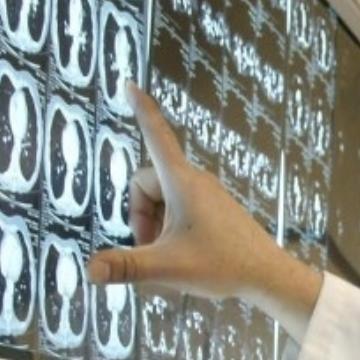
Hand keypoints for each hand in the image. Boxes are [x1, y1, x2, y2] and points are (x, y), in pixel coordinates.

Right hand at [87, 83, 321, 339]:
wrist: (268, 276)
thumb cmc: (223, 266)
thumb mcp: (166, 267)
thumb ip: (126, 267)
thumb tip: (91, 271)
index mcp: (182, 182)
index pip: (155, 135)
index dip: (141, 110)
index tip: (130, 84)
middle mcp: (196, 181)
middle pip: (146, 184)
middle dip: (140, 216)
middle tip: (151, 249)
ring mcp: (209, 193)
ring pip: (163, 200)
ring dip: (156, 225)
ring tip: (171, 256)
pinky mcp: (217, 207)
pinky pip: (181, 208)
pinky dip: (173, 228)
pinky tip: (186, 256)